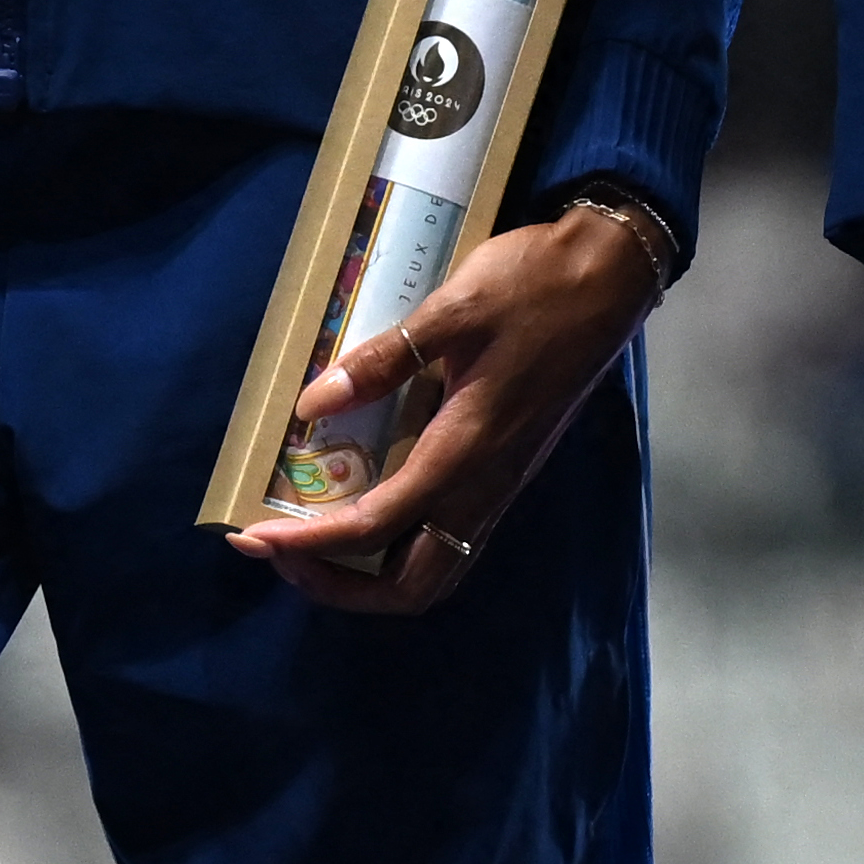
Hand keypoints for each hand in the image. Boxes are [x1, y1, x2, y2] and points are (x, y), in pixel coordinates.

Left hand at [234, 195, 668, 613]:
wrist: (610, 277)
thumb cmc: (533, 286)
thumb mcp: (453, 309)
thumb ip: (384, 359)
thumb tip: (311, 403)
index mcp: (466, 450)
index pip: (375, 527)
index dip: (308, 544)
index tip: (252, 539)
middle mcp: (485, 485)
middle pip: (411, 585)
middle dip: (339, 586)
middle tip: (280, 553)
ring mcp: (501, 484)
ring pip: (435, 570)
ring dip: (370, 576)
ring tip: (313, 544)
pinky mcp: (508, 471)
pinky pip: (450, 541)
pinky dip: (400, 548)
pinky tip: (367, 512)